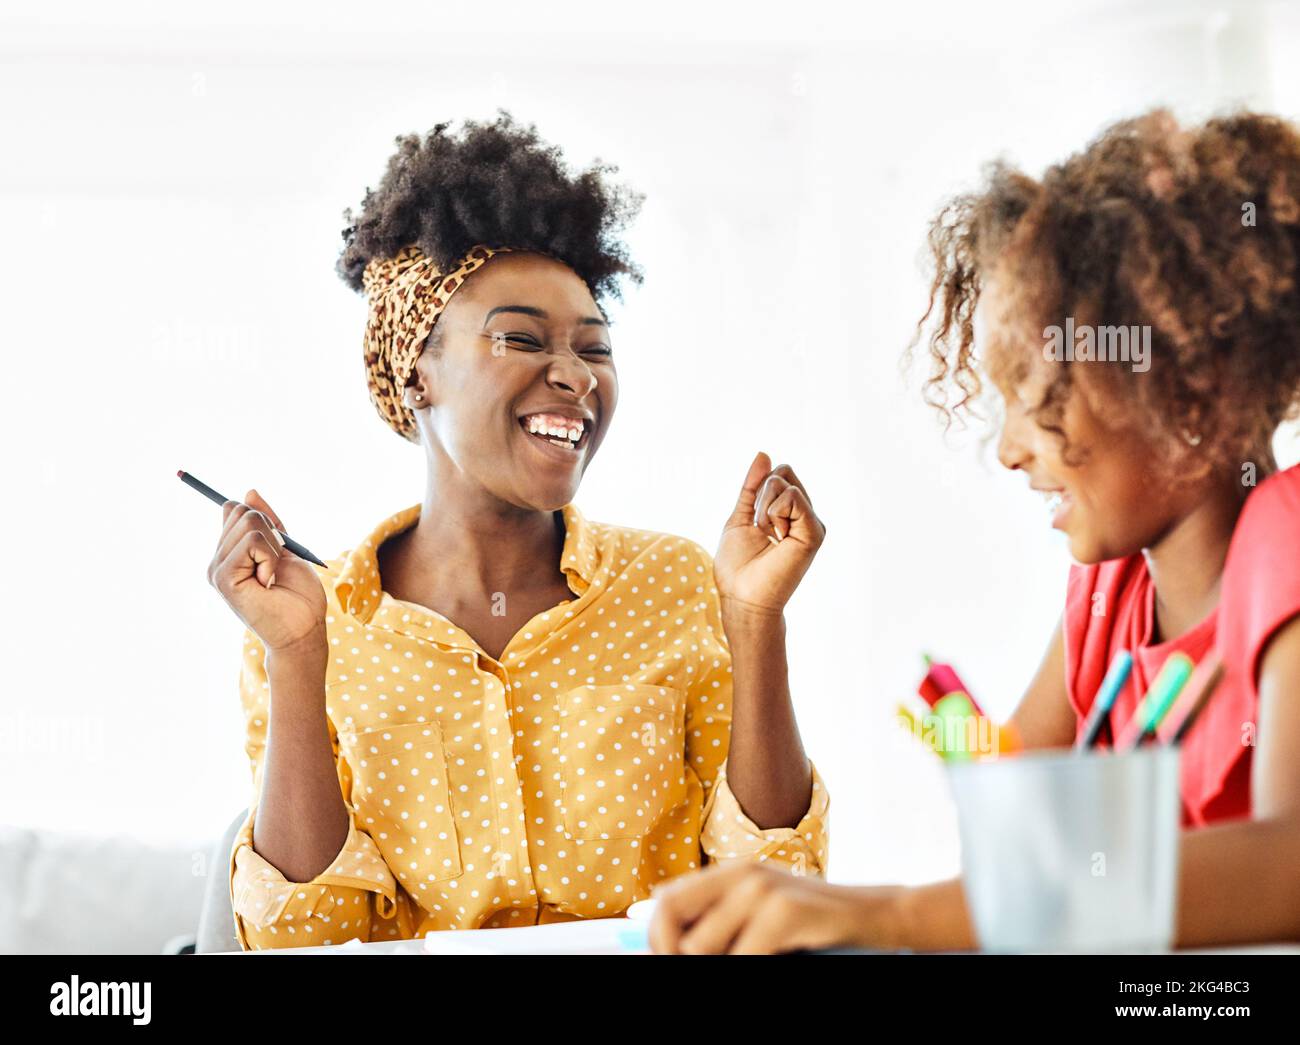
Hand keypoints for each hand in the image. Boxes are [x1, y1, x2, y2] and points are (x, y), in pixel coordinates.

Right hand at [207, 489, 326, 653]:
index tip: (277, 548)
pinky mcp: (222, 577)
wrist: (304, 630)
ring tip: (272, 576)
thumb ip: (268, 523)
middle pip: (241, 511)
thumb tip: (249, 492)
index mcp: (229, 553)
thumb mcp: (285, 549)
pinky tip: (269, 582)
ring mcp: (216, 569)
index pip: (235, 510)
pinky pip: (252, 540)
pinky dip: (271, 557)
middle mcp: (217, 560)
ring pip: (249, 522)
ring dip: (273, 548)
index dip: (264, 521)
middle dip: (271, 534)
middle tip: (275, 567)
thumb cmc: (299, 596)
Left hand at [648, 862, 901, 953]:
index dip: (656, 938)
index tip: (667, 961)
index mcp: (730, 873)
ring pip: (700, 947)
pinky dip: (747, 970)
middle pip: (669, 915)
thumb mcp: (761, 914)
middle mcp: (741, 874)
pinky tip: (772, 964)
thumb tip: (668, 937)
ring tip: (748, 963)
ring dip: (717, 967)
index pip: (665, 901)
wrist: (874, 916)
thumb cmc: (814, 926)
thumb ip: (719, 917)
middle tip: (692, 972)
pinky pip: (742, 959)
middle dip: (672, 953)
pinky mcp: (784, 912)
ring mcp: (762, 890)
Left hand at [713, 452, 825, 612]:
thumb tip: (764, 454)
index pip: (778, 474)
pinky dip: (774, 514)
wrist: (743, 596)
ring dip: (764, 508)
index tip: (754, 524)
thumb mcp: (741, 516)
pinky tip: (777, 539)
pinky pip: (792, 497)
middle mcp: (805, 517)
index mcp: (790, 514)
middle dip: (761, 495)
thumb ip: (752, 487)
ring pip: (784, 482)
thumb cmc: (738, 566)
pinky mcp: (815, 532)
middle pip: (783, 473)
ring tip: (769, 538)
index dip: (758, 491)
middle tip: (761, 530)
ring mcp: (811, 523)